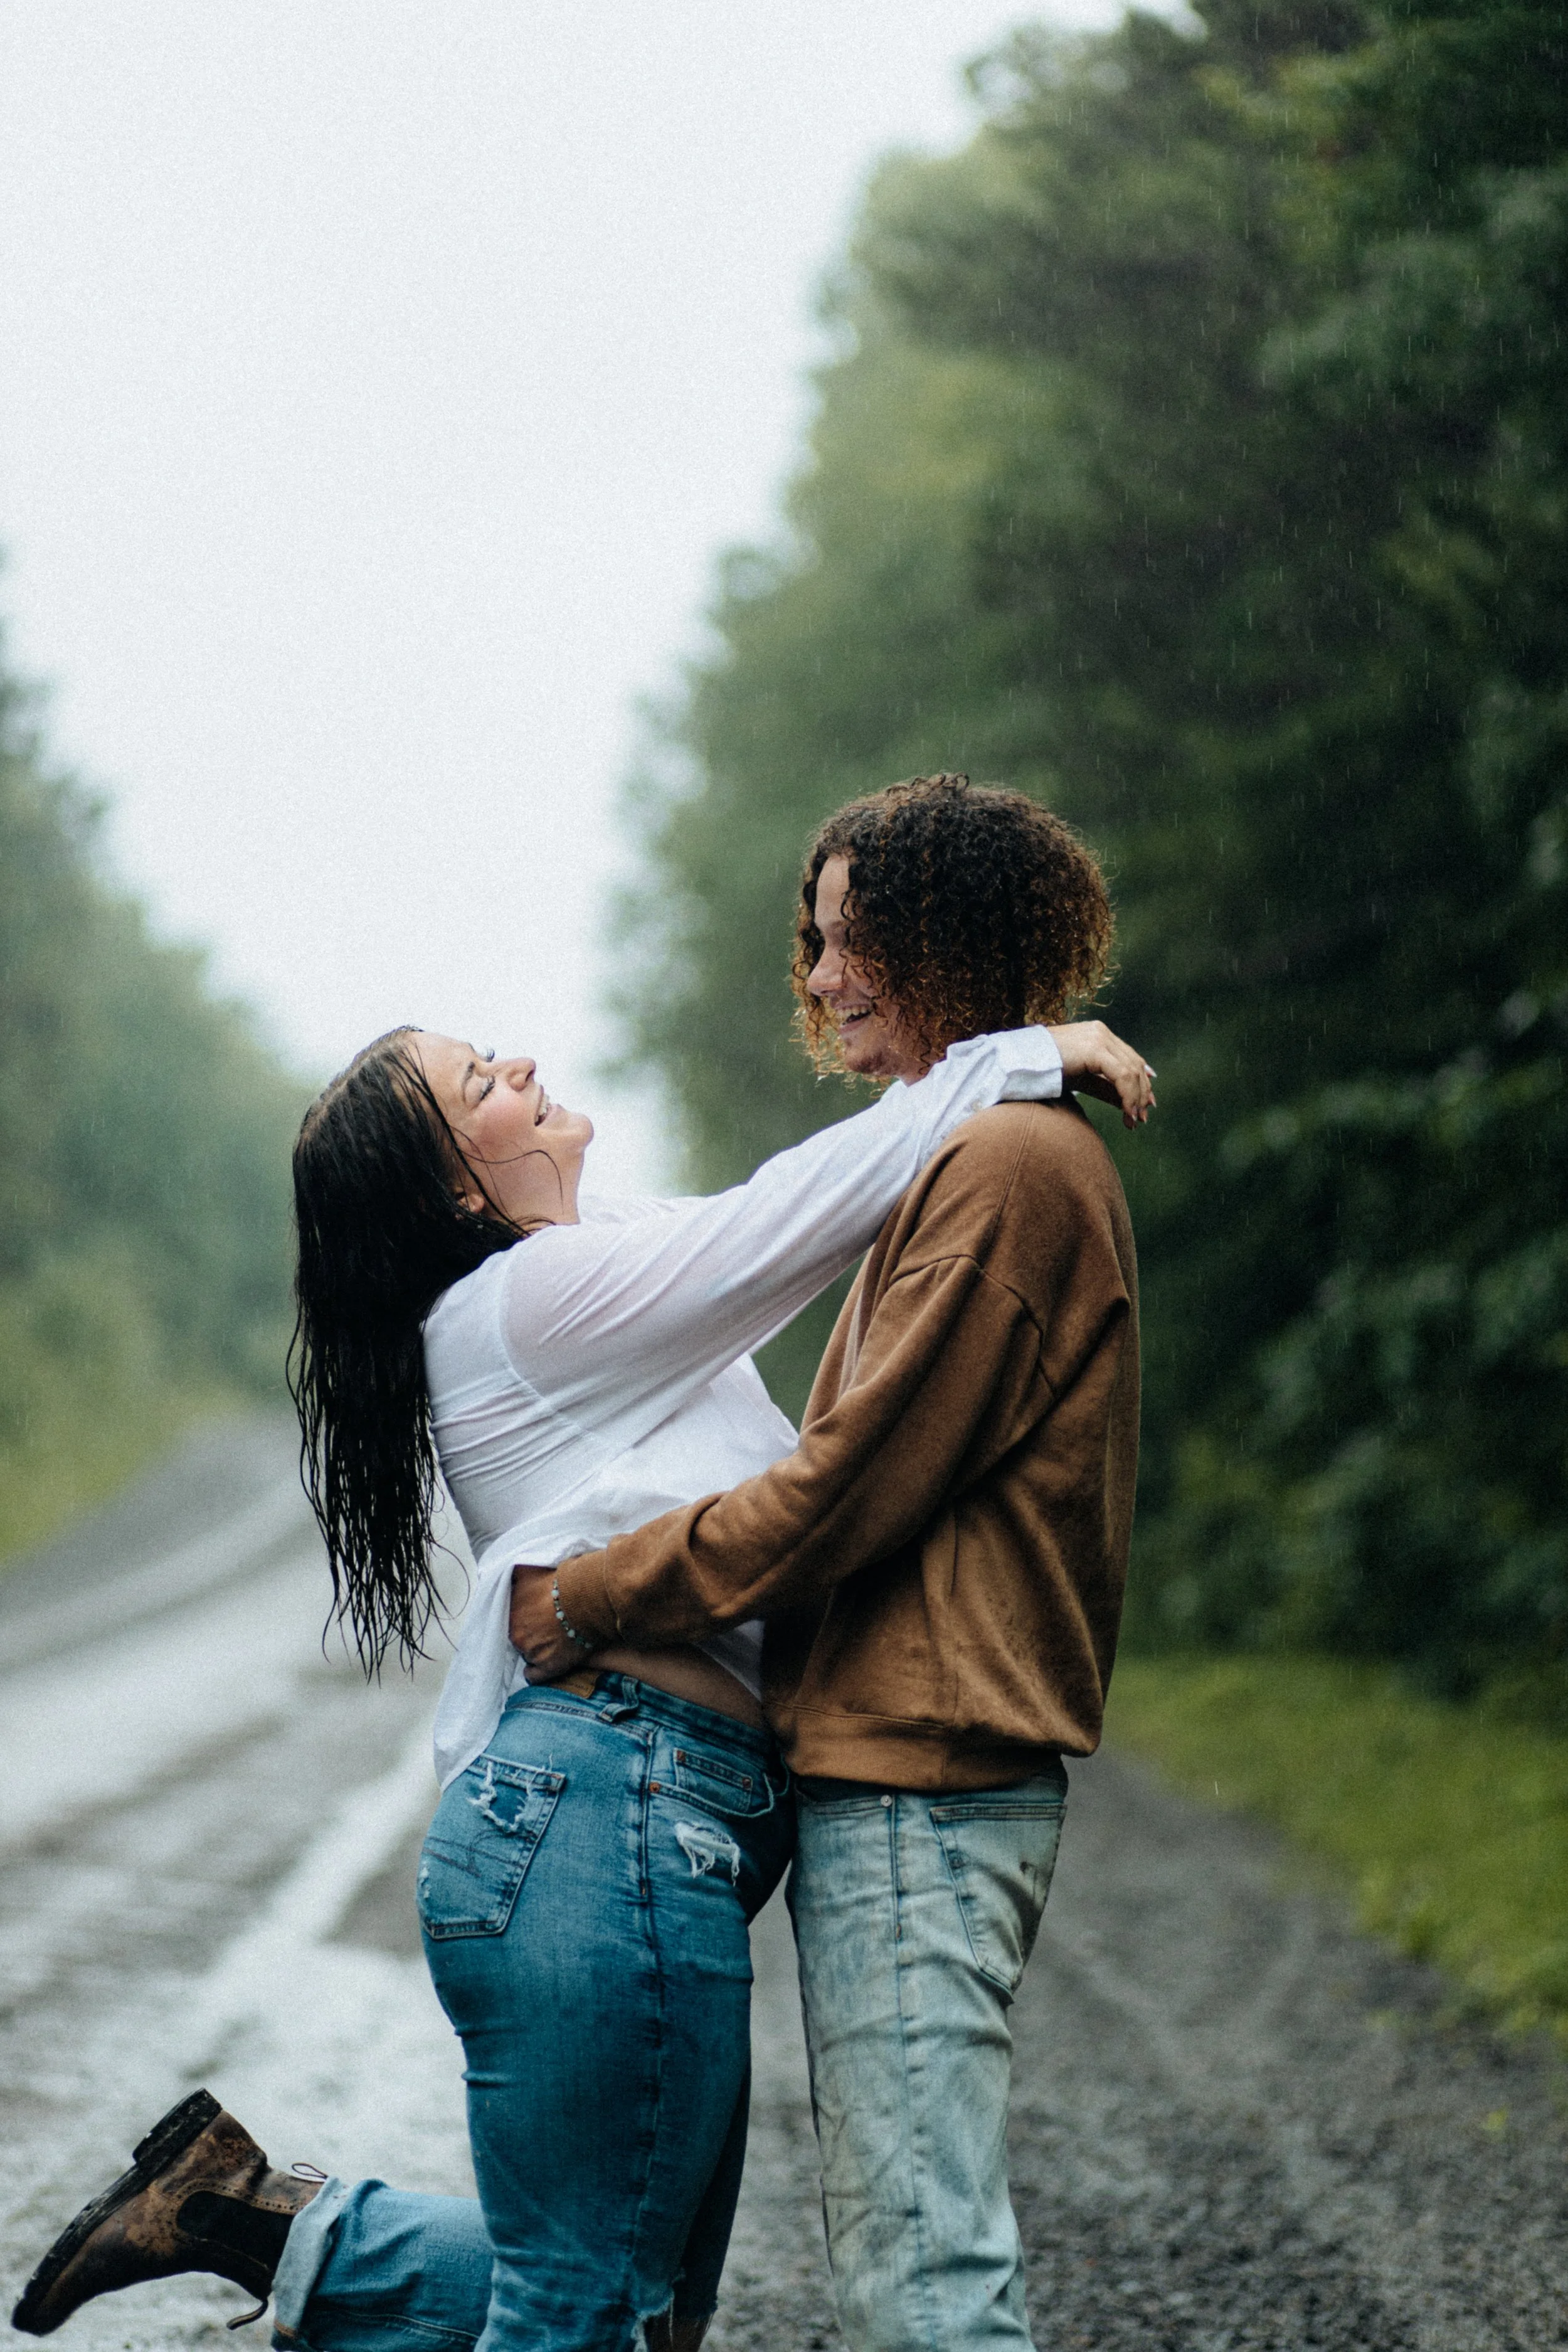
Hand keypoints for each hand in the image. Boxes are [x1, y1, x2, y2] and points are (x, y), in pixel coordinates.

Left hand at [508, 1563, 589, 1680]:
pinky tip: (548, 1661)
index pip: (510, 1619)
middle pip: (518, 1637)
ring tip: (553, 1641)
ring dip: (536, 1650)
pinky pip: (533, 1676)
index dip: (524, 1617)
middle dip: (529, 1633)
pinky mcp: (546, 1668)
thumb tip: (507, 1575)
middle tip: (546, 1626)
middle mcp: (516, 1634)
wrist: (589, 1599)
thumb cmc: (563, 1581)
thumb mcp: (530, 1570)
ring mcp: (530, 1653)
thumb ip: (514, 1575)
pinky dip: (538, 1671)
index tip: (534, 1615)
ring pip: (526, 1655)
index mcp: (511, 1611)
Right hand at [1049, 1020, 1156, 1127]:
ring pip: (1132, 1070)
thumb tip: (1127, 1105)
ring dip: (1136, 1098)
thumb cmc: (1042, 1071)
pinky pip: (1122, 1075)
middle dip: (1141, 1093)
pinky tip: (1127, 1113)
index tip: (1143, 1105)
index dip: (1140, 1083)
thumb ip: (1104, 1088)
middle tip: (1141, 1118)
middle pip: (1134, 1064)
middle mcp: (1100, 1032)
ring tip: (1133, 1120)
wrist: (1017, 1063)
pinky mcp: (1095, 1048)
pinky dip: (1128, 1096)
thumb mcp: (1080, 1080)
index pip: (1129, 1058)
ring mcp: (1099, 1037)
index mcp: (1097, 1034)